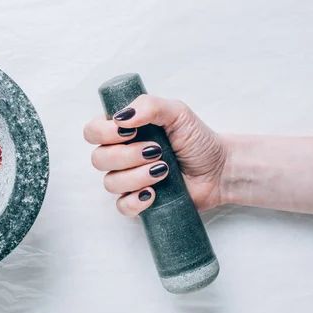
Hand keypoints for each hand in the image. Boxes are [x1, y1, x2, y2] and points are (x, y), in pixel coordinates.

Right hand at [83, 95, 227, 216]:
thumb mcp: (177, 112)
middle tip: (156, 151)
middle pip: (98, 159)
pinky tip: (153, 193)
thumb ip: (150, 106)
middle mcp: (120, 156)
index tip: (129, 131)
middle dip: (126, 155)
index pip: (92, 132)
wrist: (220, 168)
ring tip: (163, 170)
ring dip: (136, 176)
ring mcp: (128, 180)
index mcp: (123, 131)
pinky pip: (122, 206)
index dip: (103, 133)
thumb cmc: (198, 139)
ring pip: (110, 183)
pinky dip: (136, 201)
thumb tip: (122, 117)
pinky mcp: (138, 202)